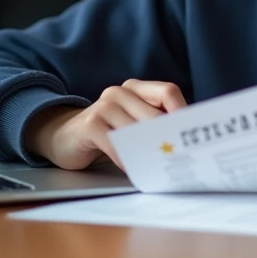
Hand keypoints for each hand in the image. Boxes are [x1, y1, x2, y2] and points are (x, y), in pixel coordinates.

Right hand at [25, 79, 186, 170]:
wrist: (62, 137)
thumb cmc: (105, 132)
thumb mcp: (130, 123)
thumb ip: (152, 124)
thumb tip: (184, 140)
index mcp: (136, 88)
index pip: (168, 92)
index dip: (183, 110)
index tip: (193, 132)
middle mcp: (120, 92)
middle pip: (154, 114)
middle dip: (168, 137)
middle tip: (181, 156)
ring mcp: (104, 105)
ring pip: (136, 130)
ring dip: (149, 151)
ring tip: (160, 166)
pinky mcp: (90, 124)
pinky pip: (116, 143)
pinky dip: (127, 158)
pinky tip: (133, 169)